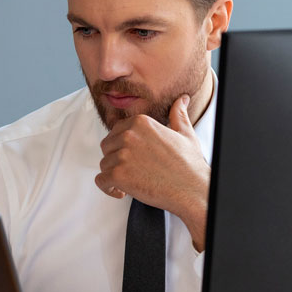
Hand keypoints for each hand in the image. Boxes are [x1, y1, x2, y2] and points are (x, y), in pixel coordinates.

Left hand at [95, 94, 211, 250]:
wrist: (191, 188)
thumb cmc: (188, 165)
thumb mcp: (185, 133)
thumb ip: (178, 114)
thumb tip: (181, 100)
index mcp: (141, 122)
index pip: (116, 131)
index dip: (123, 146)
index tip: (133, 156)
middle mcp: (129, 135)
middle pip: (107, 146)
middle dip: (116, 159)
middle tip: (133, 169)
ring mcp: (122, 155)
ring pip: (104, 164)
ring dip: (114, 174)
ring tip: (131, 180)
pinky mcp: (118, 175)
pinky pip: (100, 181)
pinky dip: (108, 188)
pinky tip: (122, 191)